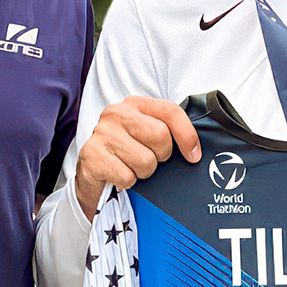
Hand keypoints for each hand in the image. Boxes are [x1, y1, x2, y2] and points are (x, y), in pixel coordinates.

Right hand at [74, 96, 201, 220]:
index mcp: (134, 104)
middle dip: (160, 156)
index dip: (187, 135)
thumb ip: (167, 131)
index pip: (170, 111)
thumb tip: (195, 150)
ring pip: (146, 161)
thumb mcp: (145, 134)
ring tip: (130, 166)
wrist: (91, 174)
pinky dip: (127, 182)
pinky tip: (118, 174)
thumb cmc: (124, 153)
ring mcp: (102, 134)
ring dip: (143, 172)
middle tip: (148, 158)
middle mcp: (117, 113)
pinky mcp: (93, 156)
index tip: (194, 155)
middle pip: (161, 137)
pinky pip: (128, 177)